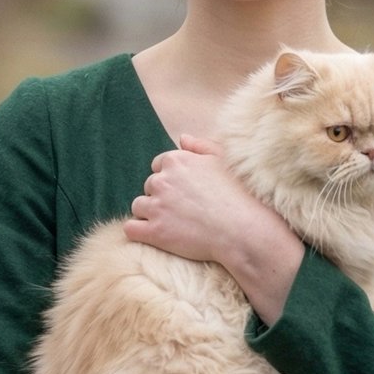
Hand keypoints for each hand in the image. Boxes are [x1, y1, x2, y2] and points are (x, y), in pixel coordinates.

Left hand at [124, 135, 279, 270]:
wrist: (243, 230)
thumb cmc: (239, 195)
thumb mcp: (224, 161)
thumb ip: (201, 146)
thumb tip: (182, 138)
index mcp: (177, 161)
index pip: (159, 166)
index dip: (171, 180)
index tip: (184, 193)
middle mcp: (162, 181)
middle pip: (150, 186)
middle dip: (161, 196)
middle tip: (183, 210)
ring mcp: (156, 207)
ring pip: (139, 207)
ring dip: (150, 214)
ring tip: (172, 224)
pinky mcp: (154, 232)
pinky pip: (131, 229)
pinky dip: (139, 232)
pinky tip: (154, 235)